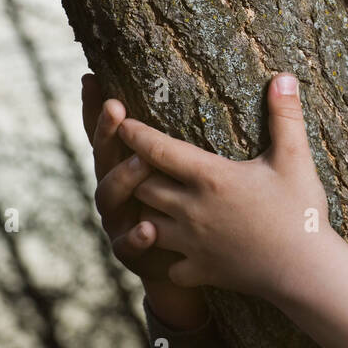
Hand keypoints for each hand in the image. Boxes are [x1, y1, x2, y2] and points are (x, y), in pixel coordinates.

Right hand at [81, 72, 195, 292]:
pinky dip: (136, 238)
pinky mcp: (135, 255)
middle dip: (107, 132)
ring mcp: (121, 222)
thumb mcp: (195, 172)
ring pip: (110, 197)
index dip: (97, 108)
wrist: (193, 269)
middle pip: (105, 157)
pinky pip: (128, 246)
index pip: (112, 133)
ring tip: (140, 163)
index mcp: (130, 165)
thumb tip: (255, 88)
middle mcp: (118, 190)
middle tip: (117, 109)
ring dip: (123, 179)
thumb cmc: (195, 211)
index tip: (93, 78)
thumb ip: (201, 137)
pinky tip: (149, 229)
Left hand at [116, 73, 332, 301]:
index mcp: (210, 177)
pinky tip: (181, 252)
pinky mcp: (201, 270)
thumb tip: (284, 76)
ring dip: (146, 213)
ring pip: (147, 224)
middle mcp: (192, 209)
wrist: (305, 270)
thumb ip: (285, 116)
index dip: (135, 133)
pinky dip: (171, 258)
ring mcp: (193, 243)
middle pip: (143, 185)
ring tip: (152, 204)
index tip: (121, 121)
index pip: (158, 149)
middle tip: (138, 161)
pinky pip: (171, 267)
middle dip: (136, 173)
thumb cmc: (301, 212)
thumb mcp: (295, 158)